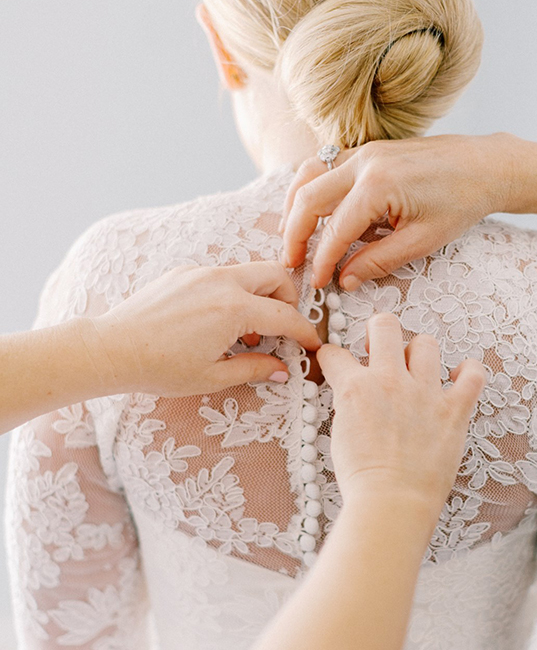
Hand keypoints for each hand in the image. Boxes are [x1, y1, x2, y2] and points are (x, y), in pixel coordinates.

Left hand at [87, 262, 320, 395]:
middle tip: (283, 327)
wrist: (112, 349)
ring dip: (259, 297)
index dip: (304, 332)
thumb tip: (281, 370)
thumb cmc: (158, 367)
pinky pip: (221, 276)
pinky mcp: (183, 273)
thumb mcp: (212, 376)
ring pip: (248, 273)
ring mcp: (200, 273)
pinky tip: (217, 324)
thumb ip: (254, 368)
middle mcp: (221, 282)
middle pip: (275, 275)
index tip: (311, 345)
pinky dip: (232, 294)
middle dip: (288, 299)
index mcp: (233, 308)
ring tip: (246, 333)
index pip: (286, 316)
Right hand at [280, 133, 518, 289]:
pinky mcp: (367, 150)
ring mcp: (363, 151)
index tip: (316, 283)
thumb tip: (345, 279)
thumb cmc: (461, 202)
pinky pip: (324, 166)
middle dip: (294, 234)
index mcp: (379, 185)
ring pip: (308, 175)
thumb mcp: (423, 241)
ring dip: (295, 207)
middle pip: (308, 198)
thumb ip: (379, 261)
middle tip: (290, 263)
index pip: (335, 230)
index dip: (321, 261)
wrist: (485, 165)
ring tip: (292, 238)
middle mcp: (364, 162)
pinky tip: (312, 212)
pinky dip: (310, 188)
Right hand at [317, 313, 485, 513]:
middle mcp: (389, 381)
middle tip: (377, 350)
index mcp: (355, 388)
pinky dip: (468, 371)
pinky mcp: (453, 410)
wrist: (391, 504)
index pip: (335, 354)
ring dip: (418, 352)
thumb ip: (348, 405)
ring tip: (416, 368)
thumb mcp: (339, 434)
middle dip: (378, 332)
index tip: (337, 363)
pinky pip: (473, 374)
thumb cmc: (364, 480)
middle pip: (385, 326)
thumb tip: (353, 393)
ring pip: (426, 343)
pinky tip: (458, 378)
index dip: (332, 357)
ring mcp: (424, 393)